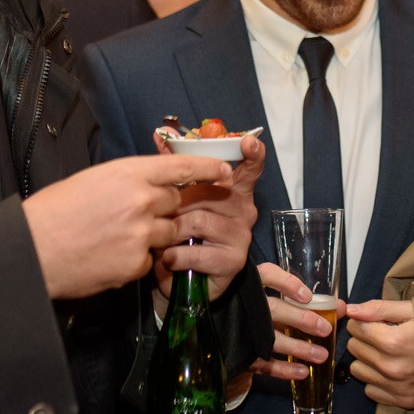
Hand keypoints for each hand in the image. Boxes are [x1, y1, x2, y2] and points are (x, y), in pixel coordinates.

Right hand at [23, 154, 234, 299]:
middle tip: (138, 215)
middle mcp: (141, 200)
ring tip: (118, 237)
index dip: (206, 169)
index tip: (225, 171)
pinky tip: (108, 257)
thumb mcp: (91, 180)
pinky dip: (135, 260)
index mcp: (128, 173)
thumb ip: (125, 181)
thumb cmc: (53, 212)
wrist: (33, 250)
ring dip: (153, 235)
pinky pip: (149, 260)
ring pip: (167, 233)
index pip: (180, 167)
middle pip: (176, 203)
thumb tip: (145, 186)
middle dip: (165, 209)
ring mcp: (141, 233)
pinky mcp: (136, 263)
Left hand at [152, 132, 263, 302]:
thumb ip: (174, 166)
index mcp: (234, 191)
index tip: (248, 142)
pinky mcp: (233, 262)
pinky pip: (198, 251)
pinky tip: (168, 259)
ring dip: (173, 231)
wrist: (177, 279)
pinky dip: (176, 256)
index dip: (253, 154)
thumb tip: (160, 133)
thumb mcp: (175, 199)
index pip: (251, 169)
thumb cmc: (178, 233)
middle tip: (162, 215)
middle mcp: (244, 211)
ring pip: (200, 221)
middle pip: (211, 193)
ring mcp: (241, 236)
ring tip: (162, 240)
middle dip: (179, 203)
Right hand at [250, 261, 331, 381]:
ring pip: (271, 339)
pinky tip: (303, 372)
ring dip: (298, 348)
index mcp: (252, 285)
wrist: (219, 330)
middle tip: (325, 328)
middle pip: (274, 310)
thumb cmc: (256, 308)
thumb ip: (306, 301)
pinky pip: (263, 363)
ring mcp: (243, 331)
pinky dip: (283, 369)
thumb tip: (341, 307)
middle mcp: (246, 306)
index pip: (267, 275)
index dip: (287, 284)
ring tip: (321, 356)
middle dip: (301, 319)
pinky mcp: (242, 354)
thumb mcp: (274, 297)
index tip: (307, 295)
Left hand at [344, 299, 413, 408]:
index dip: (362, 322)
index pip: (356, 328)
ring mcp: (396, 387)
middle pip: (354, 348)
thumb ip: (379, 308)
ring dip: (367, 360)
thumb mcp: (412, 311)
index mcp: (395, 341)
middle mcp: (392, 367)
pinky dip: (376, 380)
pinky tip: (391, 371)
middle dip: (364, 339)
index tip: (373, 322)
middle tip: (381, 337)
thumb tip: (351, 310)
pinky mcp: (401, 401)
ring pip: (357, 370)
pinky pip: (369, 390)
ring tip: (385, 354)